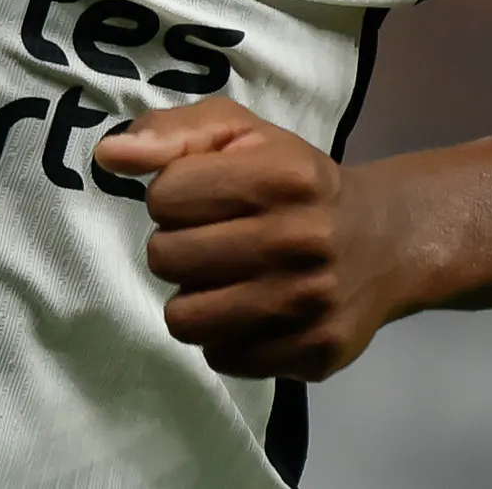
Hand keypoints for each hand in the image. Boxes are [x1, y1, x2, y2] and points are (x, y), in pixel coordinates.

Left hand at [99, 98, 420, 380]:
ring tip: (224, 278)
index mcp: (281, 175)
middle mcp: (300, 239)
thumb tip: (108, 156)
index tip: (204, 198)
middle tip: (214, 240)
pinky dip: (226, 337)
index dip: (173, 194)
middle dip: (178, 247)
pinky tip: (252, 309)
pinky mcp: (314, 353)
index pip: (165, 195)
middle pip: (167, 258)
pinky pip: (222, 358)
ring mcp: (309, 303)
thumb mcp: (241, 134)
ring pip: (186, 318)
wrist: (383, 241)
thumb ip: (172, 133)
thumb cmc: (295, 181)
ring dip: (194, 297)